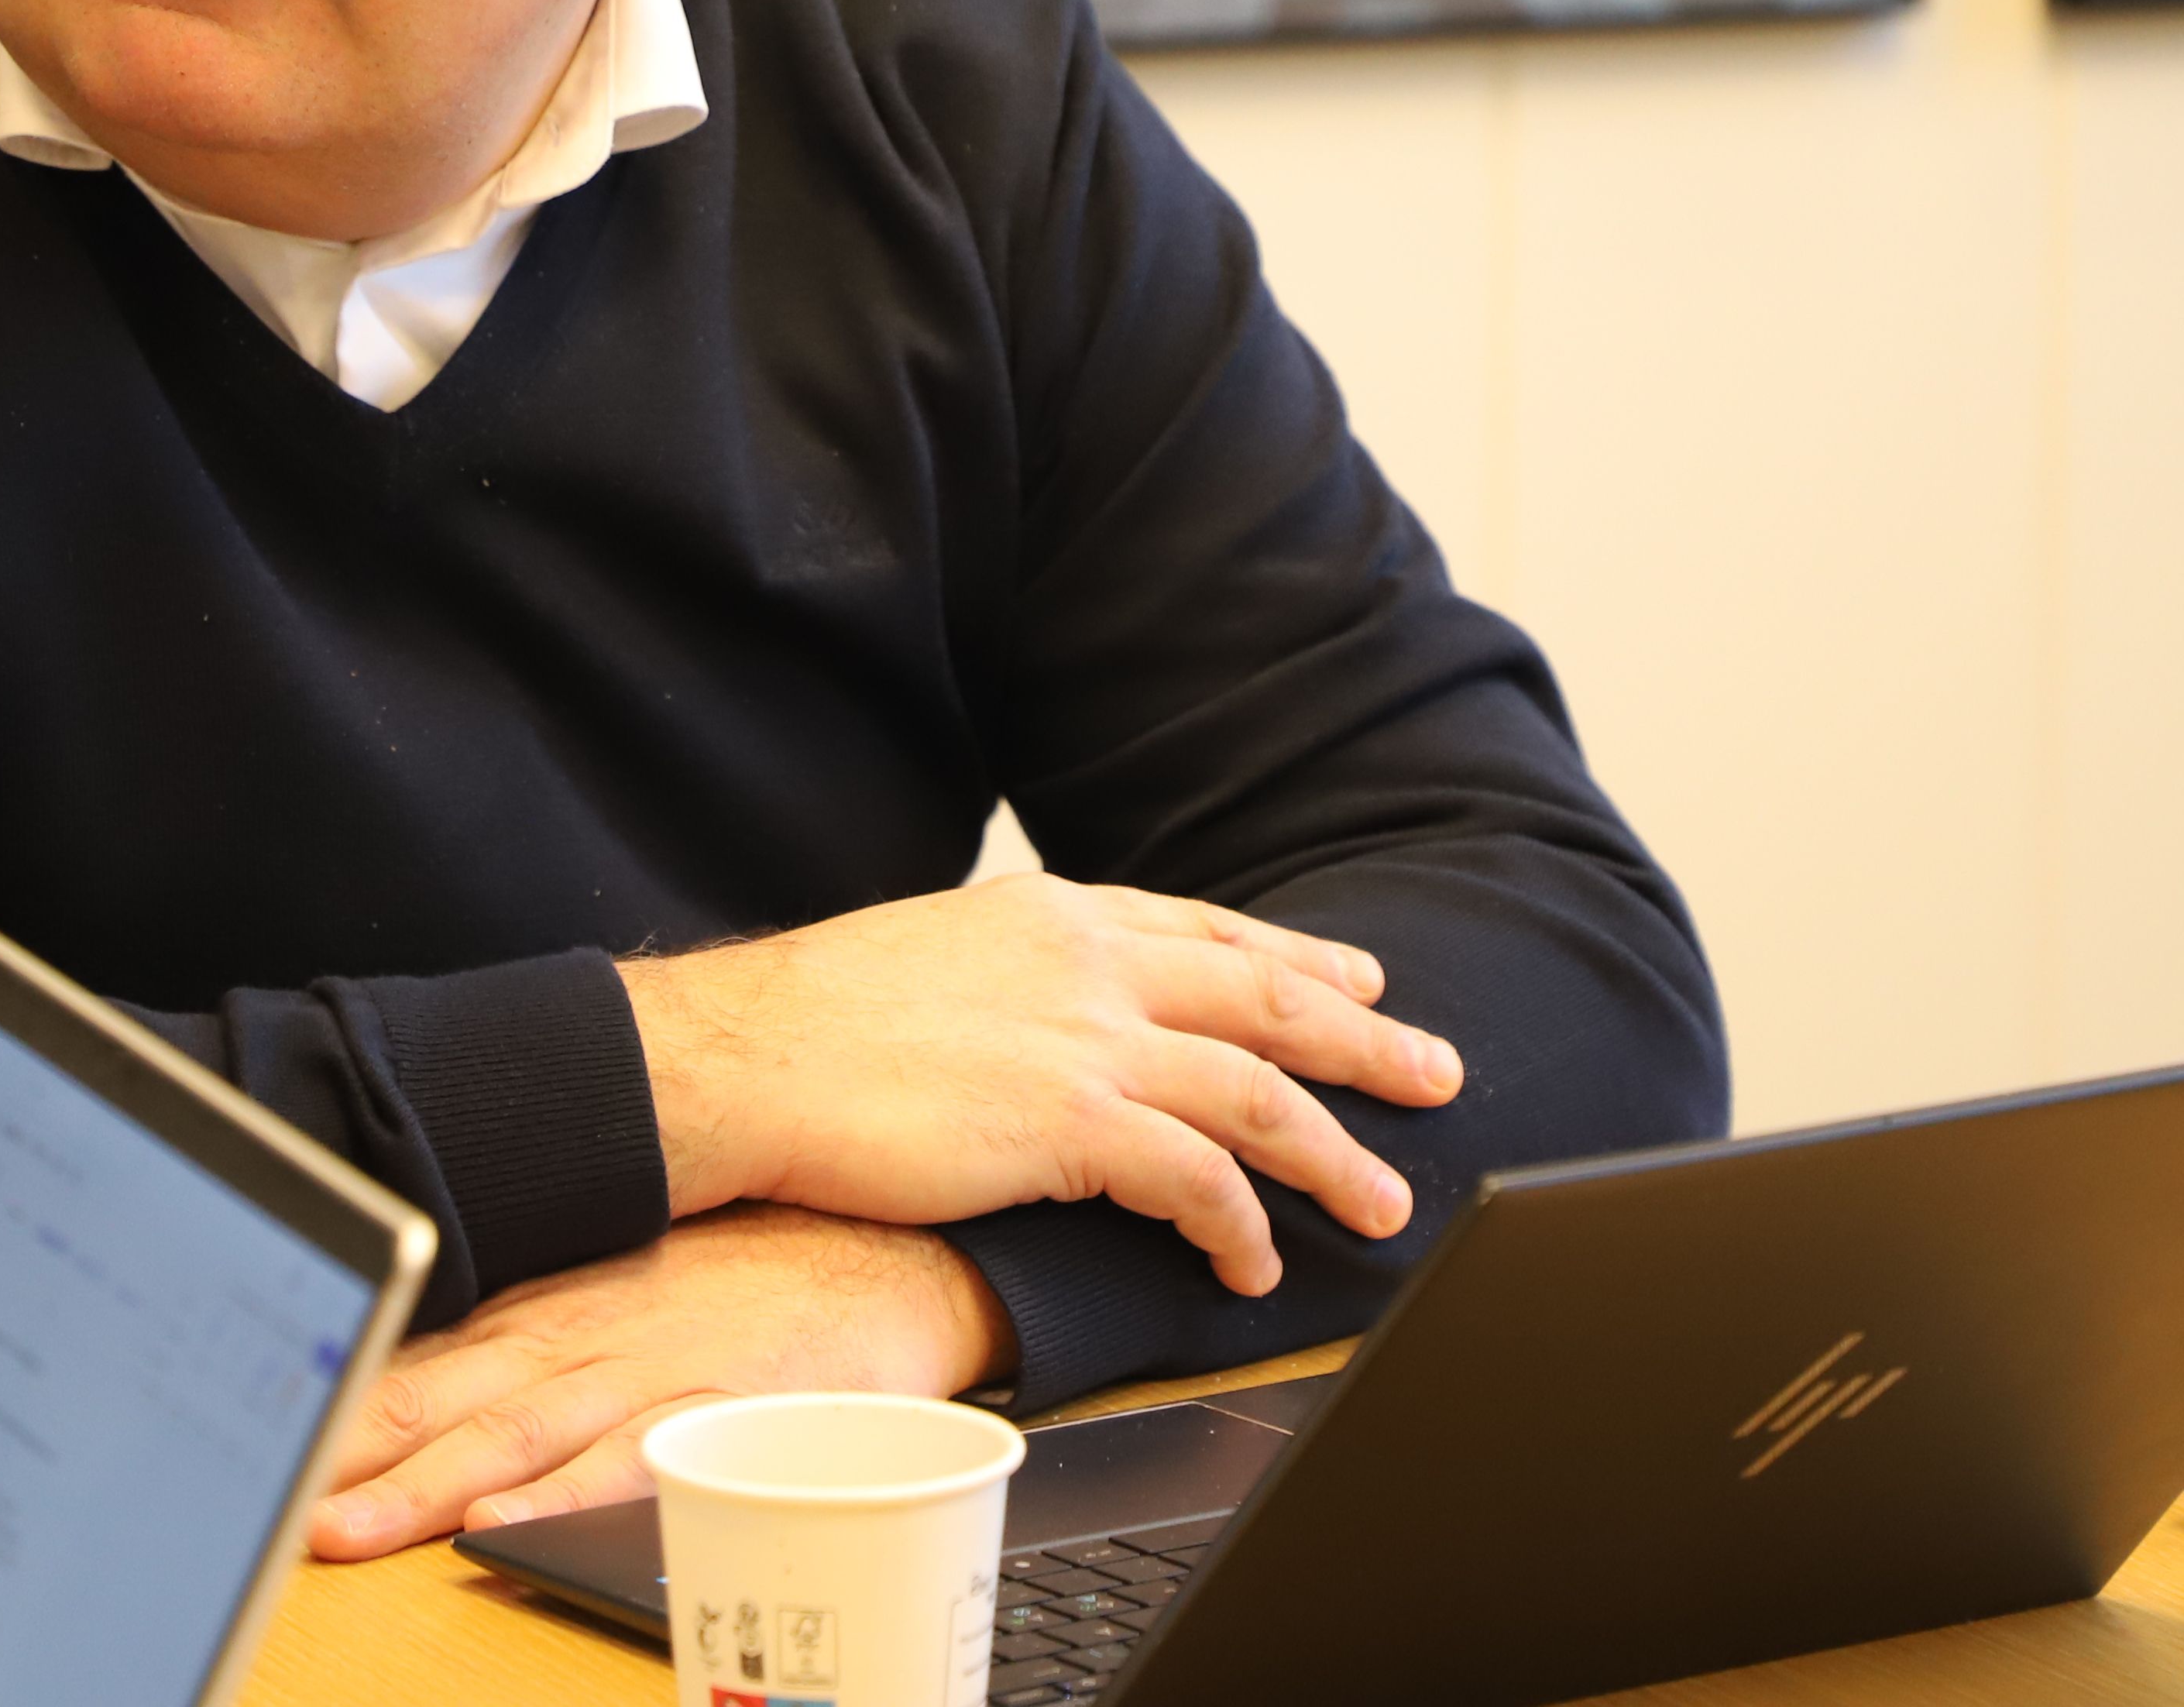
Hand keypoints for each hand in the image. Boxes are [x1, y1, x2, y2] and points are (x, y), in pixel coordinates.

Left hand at [306, 1206, 1007, 1559]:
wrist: (891, 1256)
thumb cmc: (753, 1280)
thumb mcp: (627, 1289)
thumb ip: (536, 1337)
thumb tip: (433, 1387)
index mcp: (553, 1310)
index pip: (422, 1360)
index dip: (336, 1403)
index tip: (255, 1435)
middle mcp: (583, 1335)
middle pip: (444, 1400)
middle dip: (349, 1452)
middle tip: (268, 1499)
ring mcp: (649, 1370)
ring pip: (514, 1435)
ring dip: (423, 1487)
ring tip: (345, 1530)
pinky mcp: (720, 1407)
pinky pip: (631, 1459)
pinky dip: (564, 1491)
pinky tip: (507, 1519)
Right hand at [621, 874, 1461, 1298]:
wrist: (746, 1054)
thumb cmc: (811, 1023)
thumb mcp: (933, 953)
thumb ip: (1011, 973)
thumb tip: (1033, 1011)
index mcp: (1057, 916)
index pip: (1209, 929)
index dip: (1297, 956)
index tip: (1359, 977)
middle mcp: (1091, 964)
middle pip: (1268, 998)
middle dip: (1366, 1040)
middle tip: (1438, 1072)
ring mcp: (1088, 1041)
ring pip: (1259, 1094)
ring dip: (1334, 1154)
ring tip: (1386, 1203)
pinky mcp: (1072, 1125)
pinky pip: (1195, 1181)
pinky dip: (1237, 1227)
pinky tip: (1250, 1267)